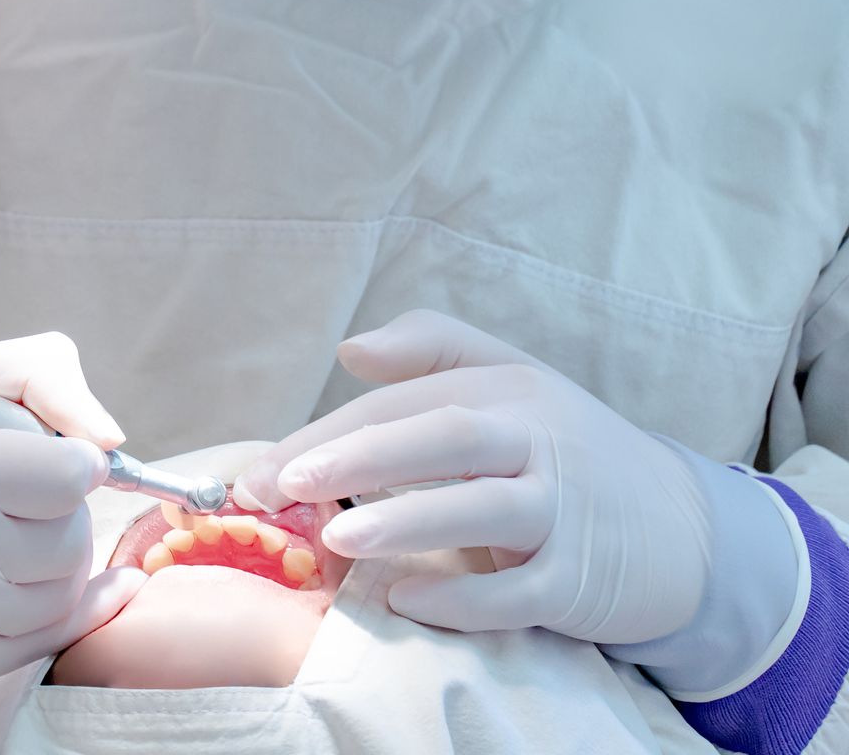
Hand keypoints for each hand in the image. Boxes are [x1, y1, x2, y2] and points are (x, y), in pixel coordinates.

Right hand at [0, 332, 145, 691]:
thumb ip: (40, 376)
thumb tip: (109, 444)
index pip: (66, 475)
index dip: (67, 459)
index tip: (46, 455)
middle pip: (70, 539)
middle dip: (56, 511)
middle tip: (12, 495)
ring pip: (63, 594)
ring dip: (50, 561)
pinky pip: (40, 643)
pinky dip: (49, 609)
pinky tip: (29, 578)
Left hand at [233, 310, 711, 644]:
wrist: (685, 529)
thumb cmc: (568, 453)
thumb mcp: (512, 383)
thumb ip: (432, 351)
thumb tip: (349, 348)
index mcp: (508, 392)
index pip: (403, 404)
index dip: (329, 433)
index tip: (261, 469)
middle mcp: (538, 442)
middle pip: (445, 436)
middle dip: (359, 457)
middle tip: (283, 484)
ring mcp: (565, 512)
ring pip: (482, 510)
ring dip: (407, 521)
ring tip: (338, 536)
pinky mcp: (584, 580)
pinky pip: (520, 592)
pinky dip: (465, 597)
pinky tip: (407, 598)